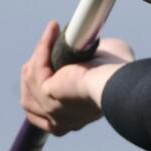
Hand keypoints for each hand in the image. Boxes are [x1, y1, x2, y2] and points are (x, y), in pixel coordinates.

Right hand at [20, 21, 134, 135]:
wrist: (119, 82)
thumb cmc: (119, 74)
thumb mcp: (101, 65)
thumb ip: (88, 58)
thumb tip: (83, 42)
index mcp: (72, 120)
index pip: (44, 108)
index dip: (42, 83)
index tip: (48, 61)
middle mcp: (59, 122)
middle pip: (31, 95)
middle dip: (36, 67)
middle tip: (48, 43)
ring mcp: (50, 111)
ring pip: (31, 80)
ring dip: (39, 53)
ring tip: (53, 32)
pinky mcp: (45, 95)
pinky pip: (37, 67)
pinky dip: (43, 46)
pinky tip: (53, 29)